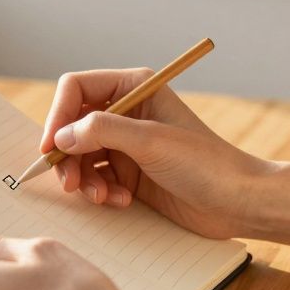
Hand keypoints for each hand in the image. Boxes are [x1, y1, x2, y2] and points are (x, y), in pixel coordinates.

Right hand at [40, 68, 269, 238]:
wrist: (238, 202)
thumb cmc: (205, 164)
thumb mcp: (150, 142)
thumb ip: (101, 131)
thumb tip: (61, 136)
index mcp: (135, 87)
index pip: (76, 89)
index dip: (58, 115)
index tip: (51, 147)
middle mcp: (127, 112)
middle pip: (72, 125)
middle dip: (68, 155)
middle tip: (69, 183)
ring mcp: (127, 144)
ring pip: (80, 155)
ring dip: (83, 179)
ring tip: (101, 197)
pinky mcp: (130, 173)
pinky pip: (96, 178)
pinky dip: (100, 192)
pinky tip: (120, 201)